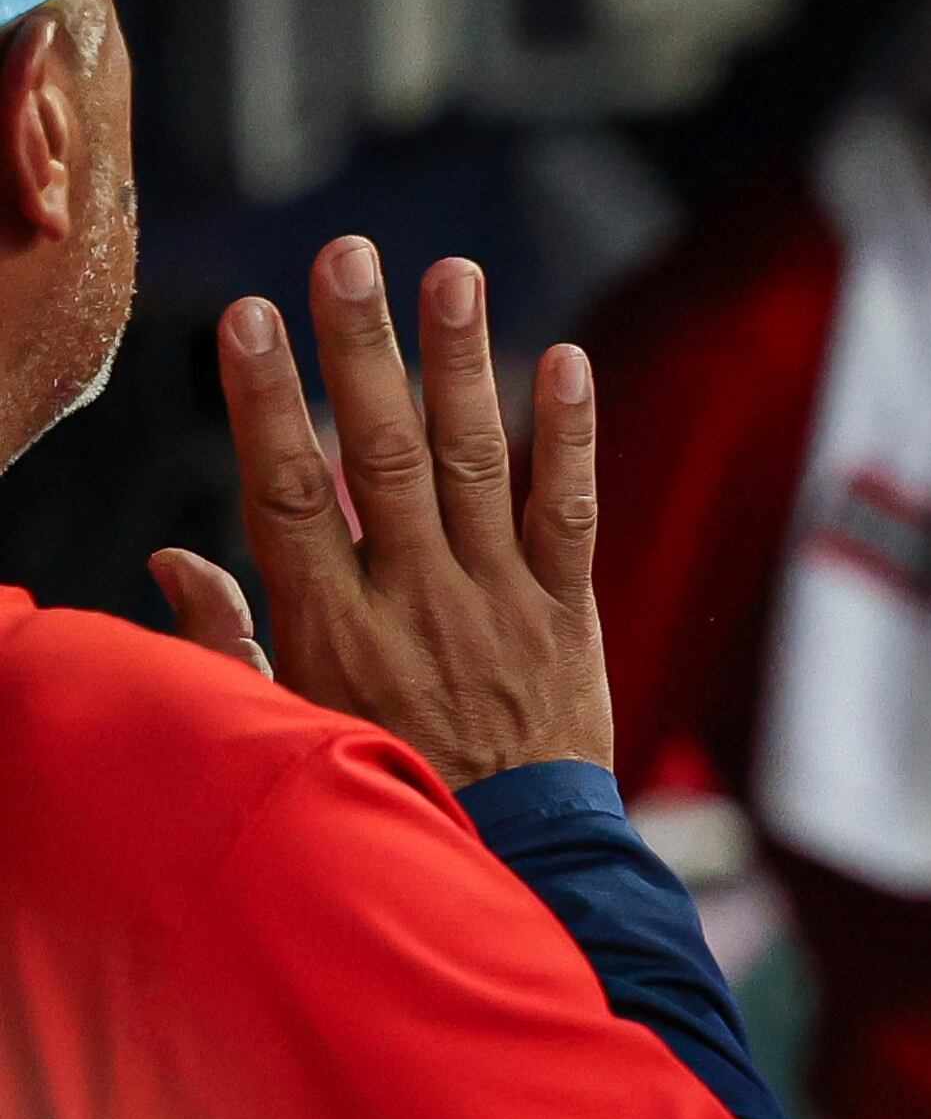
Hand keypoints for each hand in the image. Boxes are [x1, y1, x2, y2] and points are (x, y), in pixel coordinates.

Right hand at [212, 236, 610, 786]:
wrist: (517, 863)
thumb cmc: (389, 785)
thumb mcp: (286, 726)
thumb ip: (226, 642)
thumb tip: (169, 564)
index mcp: (331, 627)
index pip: (289, 492)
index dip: (266, 400)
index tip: (247, 315)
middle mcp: (417, 603)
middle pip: (382, 458)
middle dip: (361, 351)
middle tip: (347, 255)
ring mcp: (500, 604)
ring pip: (477, 467)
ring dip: (463, 364)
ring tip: (451, 272)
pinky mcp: (569, 613)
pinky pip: (571, 514)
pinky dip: (572, 439)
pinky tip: (567, 359)